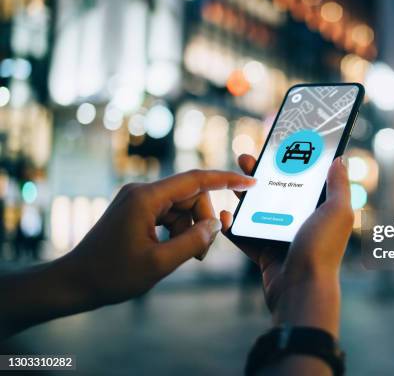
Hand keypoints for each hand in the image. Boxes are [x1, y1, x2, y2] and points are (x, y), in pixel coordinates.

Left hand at [61, 170, 255, 307]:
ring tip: (189, 257)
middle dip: (203, 220)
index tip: (249, 181)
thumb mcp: (160, 263)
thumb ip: (193, 242)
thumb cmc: (113, 275)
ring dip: (191, 229)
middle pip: (190, 195)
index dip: (226, 179)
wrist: (75, 282)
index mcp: (146, 198)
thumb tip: (215, 225)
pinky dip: (178, 230)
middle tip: (202, 253)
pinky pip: (169, 213)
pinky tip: (176, 250)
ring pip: (181, 207)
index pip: (195, 179)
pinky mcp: (135, 210)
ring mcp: (137, 200)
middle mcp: (142, 192)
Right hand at [221, 156, 352, 336]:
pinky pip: (245, 235)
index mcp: (321, 210)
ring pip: (259, 210)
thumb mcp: (338, 212)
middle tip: (246, 159)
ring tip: (232, 181)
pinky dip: (233, 226)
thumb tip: (340, 159)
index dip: (291, 161)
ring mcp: (282, 237)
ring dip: (245, 195)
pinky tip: (224, 214)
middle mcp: (302, 221)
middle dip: (261, 174)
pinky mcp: (265, 252)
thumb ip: (339, 185)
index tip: (277, 145)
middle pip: (278, 191)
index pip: (305, 179)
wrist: (301, 290)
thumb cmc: (322, 250)